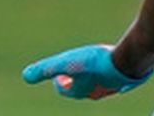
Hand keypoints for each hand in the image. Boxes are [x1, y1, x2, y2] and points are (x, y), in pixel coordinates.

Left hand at [21, 44, 151, 99]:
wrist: (128, 62)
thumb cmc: (94, 63)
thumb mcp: (64, 63)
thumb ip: (45, 69)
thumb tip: (25, 76)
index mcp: (81, 91)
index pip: (66, 91)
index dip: (59, 83)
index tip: (57, 75)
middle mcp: (98, 92)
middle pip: (83, 89)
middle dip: (76, 81)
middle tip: (72, 71)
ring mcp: (114, 86)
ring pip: (100, 84)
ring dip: (93, 76)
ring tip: (91, 65)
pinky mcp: (126, 78)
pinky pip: (115, 77)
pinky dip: (109, 71)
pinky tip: (112, 63)